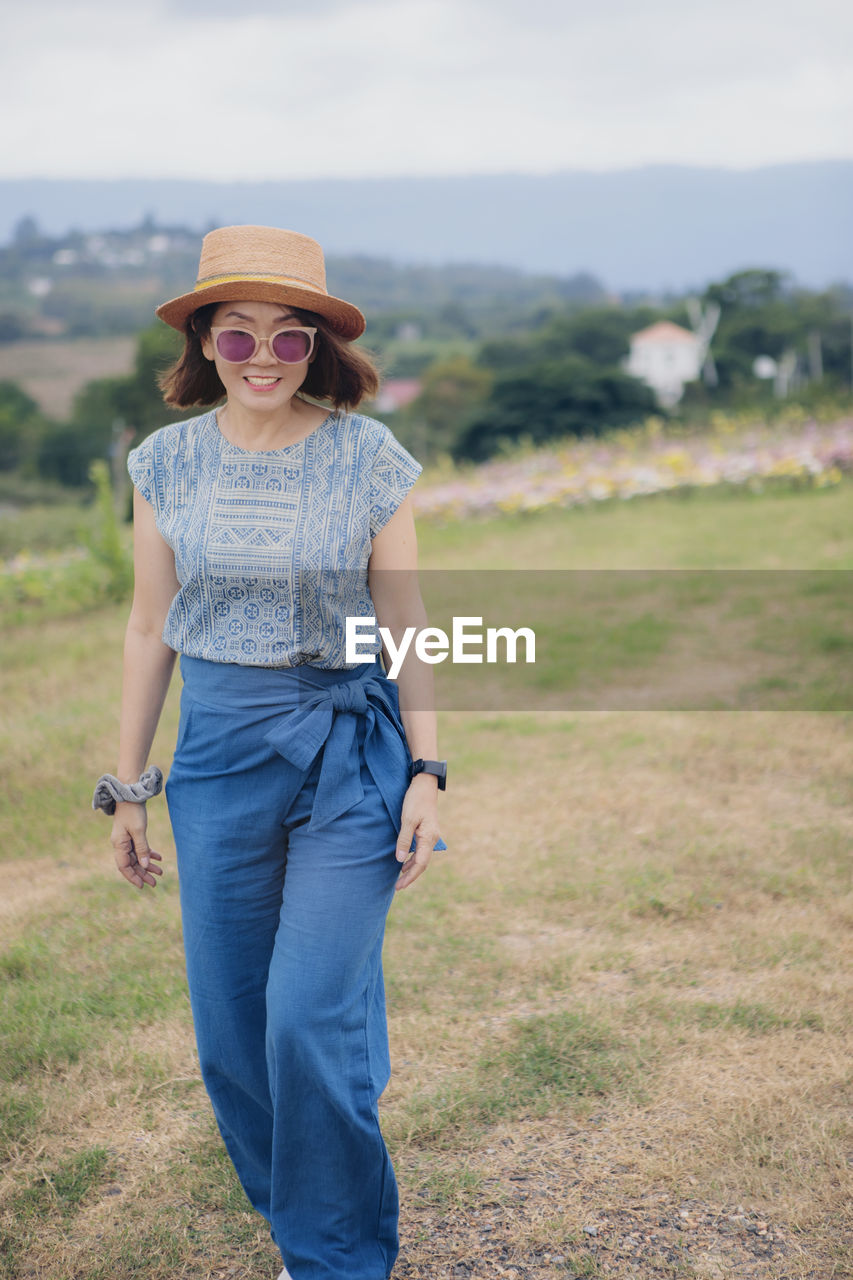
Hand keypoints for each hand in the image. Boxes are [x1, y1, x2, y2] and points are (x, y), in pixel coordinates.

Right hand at [111, 801, 162, 889]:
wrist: (131, 794)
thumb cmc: (133, 811)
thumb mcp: (139, 830)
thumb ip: (142, 848)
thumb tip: (145, 866)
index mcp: (118, 844)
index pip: (124, 867)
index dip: (133, 877)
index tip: (142, 885)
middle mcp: (121, 844)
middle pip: (132, 864)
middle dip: (143, 874)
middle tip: (155, 883)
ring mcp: (126, 840)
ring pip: (137, 857)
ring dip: (147, 865)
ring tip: (160, 872)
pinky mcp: (132, 834)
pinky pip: (140, 848)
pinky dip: (149, 853)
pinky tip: (159, 858)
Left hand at [395, 775, 441, 891]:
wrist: (424, 784)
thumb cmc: (415, 800)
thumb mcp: (407, 819)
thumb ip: (404, 840)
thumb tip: (400, 860)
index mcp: (429, 838)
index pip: (420, 864)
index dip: (410, 876)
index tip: (399, 886)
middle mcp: (433, 839)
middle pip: (422, 864)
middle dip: (410, 876)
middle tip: (398, 887)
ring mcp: (431, 836)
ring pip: (422, 858)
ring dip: (412, 869)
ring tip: (400, 878)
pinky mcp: (427, 832)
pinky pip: (421, 850)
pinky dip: (413, 859)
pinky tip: (405, 862)